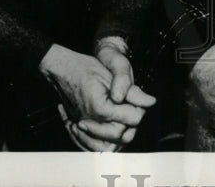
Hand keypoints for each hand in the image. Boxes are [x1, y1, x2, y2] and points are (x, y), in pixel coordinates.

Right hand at [38, 43, 152, 150]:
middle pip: (122, 136)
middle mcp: (91, 122)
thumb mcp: (112, 74)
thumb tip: (151, 101)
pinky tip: (109, 134)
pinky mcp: (77, 128)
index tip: (137, 99)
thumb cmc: (86, 68)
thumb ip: (131, 91)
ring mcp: (83, 127)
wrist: (63, 69)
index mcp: (102, 108)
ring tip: (123, 122)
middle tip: (130, 108)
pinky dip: (102, 144)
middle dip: (130, 123)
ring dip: (118, 137)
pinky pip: (91, 146)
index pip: (132, 119)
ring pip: (107, 146)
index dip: (140, 109)